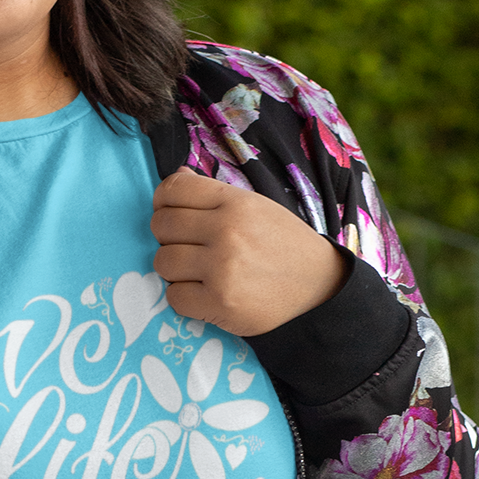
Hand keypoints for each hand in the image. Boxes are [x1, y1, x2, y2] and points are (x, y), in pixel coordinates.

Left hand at [150, 168, 349, 336]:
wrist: (318, 282)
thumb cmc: (280, 242)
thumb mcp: (253, 205)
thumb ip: (213, 193)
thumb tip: (177, 175)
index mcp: (235, 202)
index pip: (172, 190)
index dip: (164, 202)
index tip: (174, 214)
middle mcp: (227, 232)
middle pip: (161, 226)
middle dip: (168, 236)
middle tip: (189, 246)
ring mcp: (222, 269)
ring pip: (162, 262)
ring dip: (174, 268)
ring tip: (197, 270)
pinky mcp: (220, 303)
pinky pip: (174, 296)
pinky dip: (183, 296)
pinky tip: (204, 292)